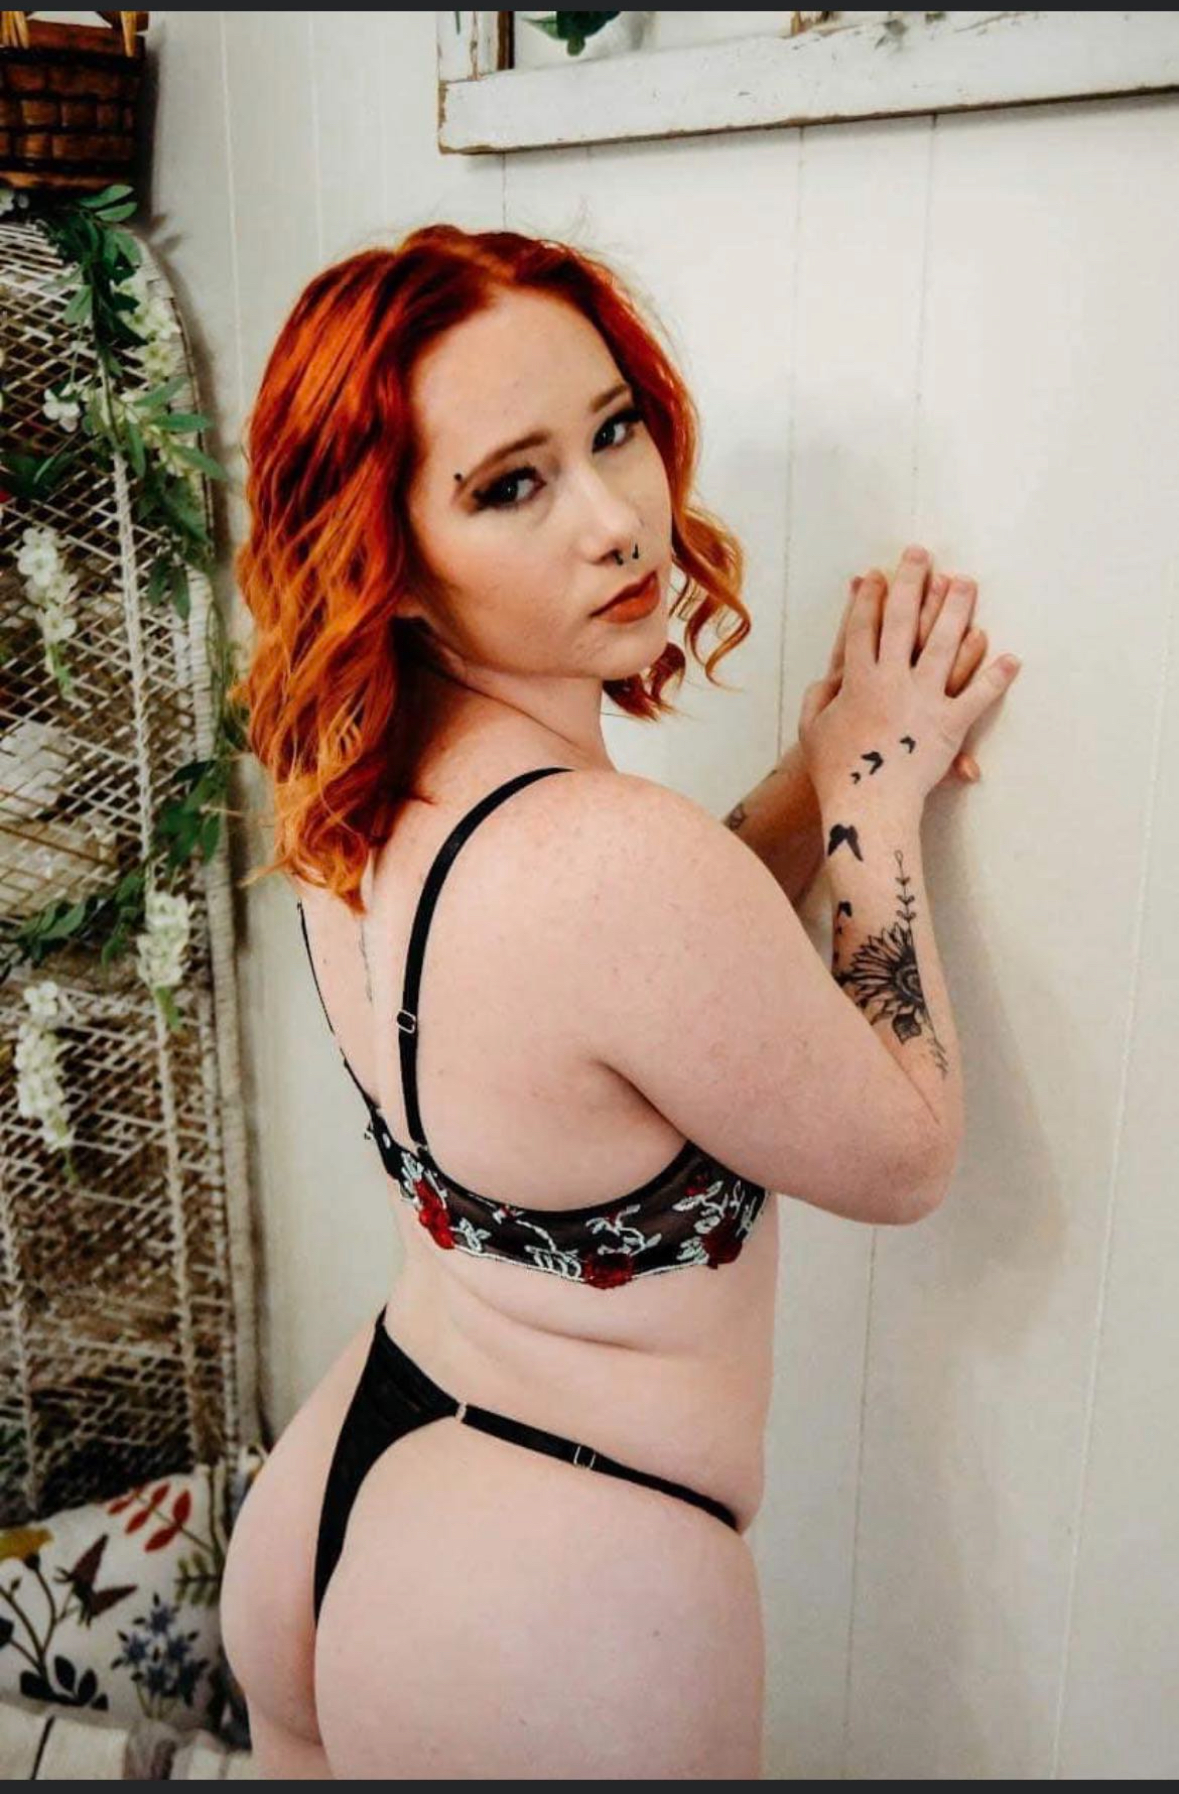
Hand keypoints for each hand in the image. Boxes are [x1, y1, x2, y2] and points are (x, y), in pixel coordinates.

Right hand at [803, 555, 989, 786]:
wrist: (865, 804)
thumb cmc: (834, 771)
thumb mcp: (812, 729)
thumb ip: (819, 697)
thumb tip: (829, 677)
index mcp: (855, 680)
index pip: (862, 627)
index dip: (869, 598)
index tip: (877, 574)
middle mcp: (891, 681)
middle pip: (904, 621)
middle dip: (912, 582)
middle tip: (921, 555)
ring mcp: (922, 700)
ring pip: (944, 645)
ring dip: (957, 609)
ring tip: (966, 582)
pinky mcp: (948, 725)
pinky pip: (977, 696)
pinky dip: (995, 677)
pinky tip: (1011, 657)